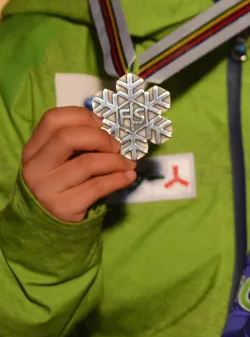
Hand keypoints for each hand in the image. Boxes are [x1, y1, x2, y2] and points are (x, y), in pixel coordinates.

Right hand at [21, 106, 136, 222]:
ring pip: (87, 163)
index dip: (83, 116)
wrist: (49, 221)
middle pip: (67, 137)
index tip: (103, 124)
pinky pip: (98, 186)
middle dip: (101, 138)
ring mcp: (46, 189)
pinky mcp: (63, 207)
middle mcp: (36, 167)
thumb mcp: (62, 159)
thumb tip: (115, 127)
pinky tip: (128, 176)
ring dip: (116, 160)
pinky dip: (119, 178)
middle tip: (117, 146)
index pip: (53, 119)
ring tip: (128, 163)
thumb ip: (80, 141)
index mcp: (34, 149)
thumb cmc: (63, 180)